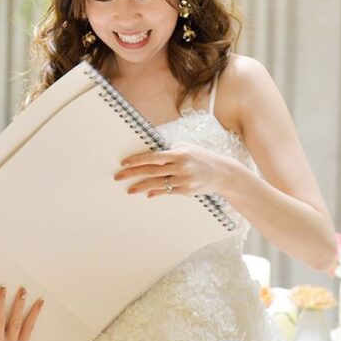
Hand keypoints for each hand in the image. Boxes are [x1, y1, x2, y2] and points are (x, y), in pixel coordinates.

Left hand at [113, 141, 238, 196]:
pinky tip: (147, 193)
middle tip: (118, 176)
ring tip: (129, 189)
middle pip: (151, 171)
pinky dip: (156, 192)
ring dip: (141, 187)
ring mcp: (184, 180)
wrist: (222, 173)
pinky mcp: (186, 191)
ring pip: (157, 184)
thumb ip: (171, 150)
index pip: (154, 156)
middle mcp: (181, 167)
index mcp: (179, 153)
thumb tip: (152, 154)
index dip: (138, 160)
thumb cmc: (201, 157)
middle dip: (133, 173)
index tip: (125, 162)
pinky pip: (167, 192)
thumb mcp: (187, 147)